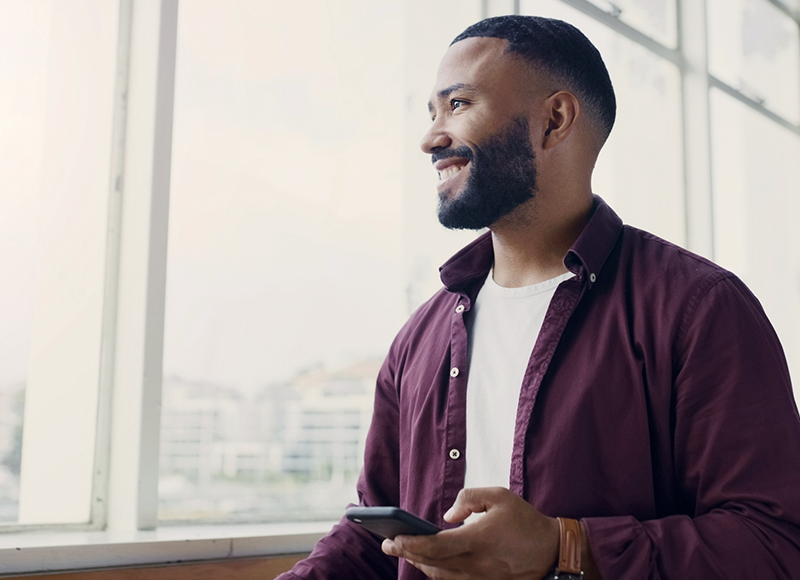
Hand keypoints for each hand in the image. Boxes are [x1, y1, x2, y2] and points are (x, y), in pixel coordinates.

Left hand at [381, 487, 558, 579]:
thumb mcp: (498, 495)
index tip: (392, 538)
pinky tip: (428, 561)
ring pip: (441, 576)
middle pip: (432, 563)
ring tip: (404, 551)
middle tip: (388, 543)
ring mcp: (481, 579)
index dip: (409, 544)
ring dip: (420, 564)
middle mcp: (477, 565)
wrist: (553, 551)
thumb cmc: (524, 520)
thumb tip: (447, 517)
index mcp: (478, 540)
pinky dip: (437, 572)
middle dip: (406, 553)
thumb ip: (468, 499)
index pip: (434, 546)